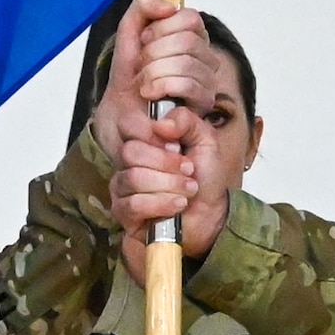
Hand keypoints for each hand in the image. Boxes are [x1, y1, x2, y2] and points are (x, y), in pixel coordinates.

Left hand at [90, 0, 215, 158]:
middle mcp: (205, 59)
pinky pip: (189, 84)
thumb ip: (144, 6)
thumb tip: (167, 6)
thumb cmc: (129, 76)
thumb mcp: (129, 33)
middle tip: (141, 65)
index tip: (144, 42)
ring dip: (155, 70)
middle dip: (154, 52)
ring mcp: (208, 81)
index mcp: (192, 38)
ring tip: (144, 82)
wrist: (119, 114)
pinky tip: (150, 92)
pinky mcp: (204, 104)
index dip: (161, 28)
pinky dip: (162, 85)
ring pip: (187, 62)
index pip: (191, 19)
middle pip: (188, 41)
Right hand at [111, 102, 229, 276]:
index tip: (177, 146)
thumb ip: (186, 120)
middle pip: (130, 152)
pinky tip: (177, 205)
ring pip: (133, 178)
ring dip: (169, 185)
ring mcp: (123, 187)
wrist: (212, 214)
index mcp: (145, 140)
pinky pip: (133, 204)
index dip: (153, 134)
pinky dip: (161, 204)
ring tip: (188, 190)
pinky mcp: (123, 213)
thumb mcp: (205, 140)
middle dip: (166, 163)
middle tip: (188, 170)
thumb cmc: (206, 178)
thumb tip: (161, 123)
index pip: (128, 124)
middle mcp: (129, 162)